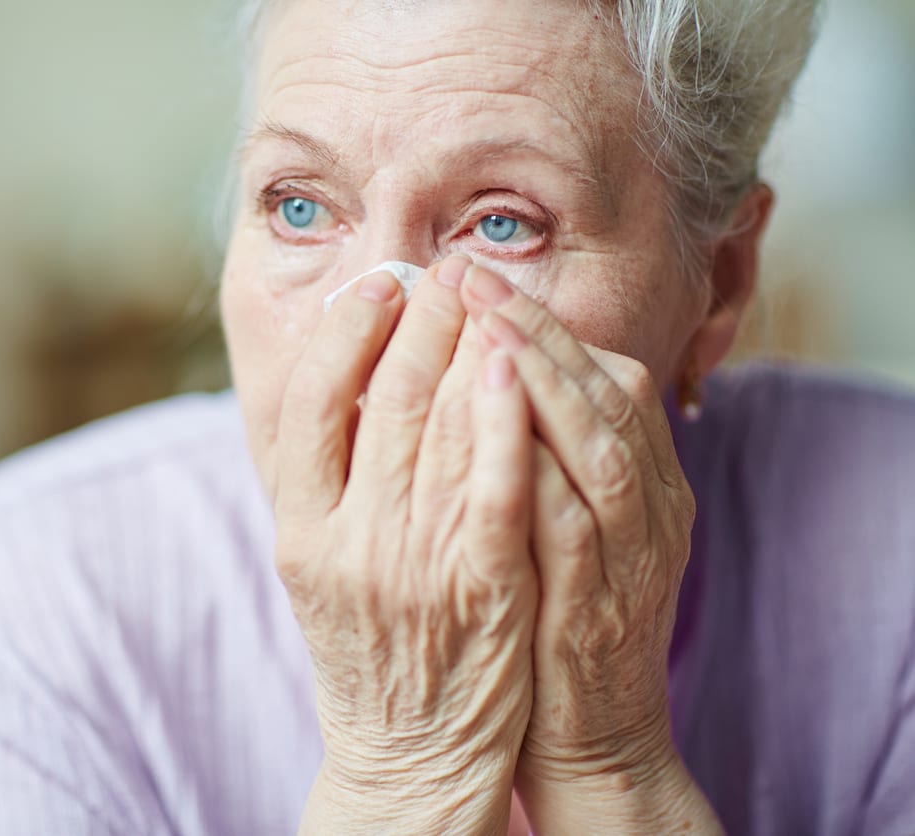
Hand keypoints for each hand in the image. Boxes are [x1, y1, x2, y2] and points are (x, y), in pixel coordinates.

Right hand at [274, 255, 535, 833]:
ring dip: (466, 349)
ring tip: (486, 296)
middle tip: (447, 270)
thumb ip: (327, 478)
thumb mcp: (318, 564)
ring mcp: (413, 566)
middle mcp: (346, 541)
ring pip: (440, 431)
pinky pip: (493, 491)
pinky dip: (503, 423)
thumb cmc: (366, 646)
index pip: (312, 404)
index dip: (346, 333)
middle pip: (381, 401)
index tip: (381, 283)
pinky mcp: (483, 588)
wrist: (407, 752)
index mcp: (298, 528)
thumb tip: (348, 374)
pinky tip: (516, 367)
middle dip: (420, 322)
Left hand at [459, 263, 721, 833]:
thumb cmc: (553, 609)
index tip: (478, 278)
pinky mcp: (603, 607)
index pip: (603, 375)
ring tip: (488, 329)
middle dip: (539, 331)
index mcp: (642, 476)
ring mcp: (635, 555)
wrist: (588, 729)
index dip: (541, 323)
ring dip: (547, 385)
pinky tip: (499, 431)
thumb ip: (536, 448)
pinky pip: (580, 530)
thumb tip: (471, 366)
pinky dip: (544, 474)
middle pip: (607, 394)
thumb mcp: (558, 518)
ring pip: (604, 449)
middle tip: (474, 278)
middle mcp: (652, 505)